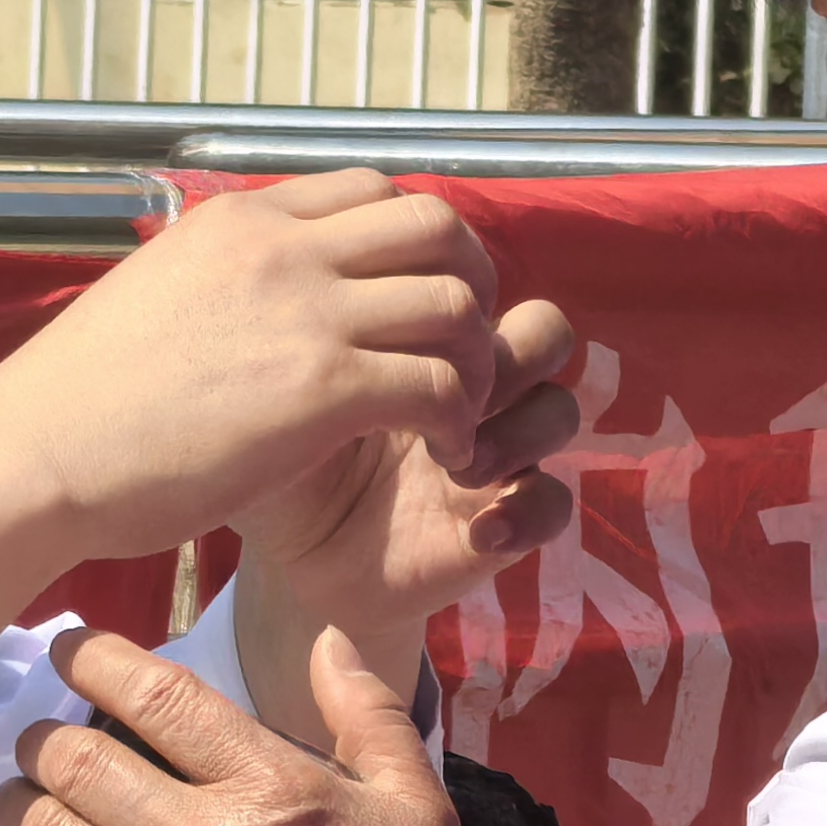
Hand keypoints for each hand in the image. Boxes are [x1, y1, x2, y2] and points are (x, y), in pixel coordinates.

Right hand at [0, 173, 524, 566]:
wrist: (38, 454)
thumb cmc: (84, 399)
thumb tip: (255, 286)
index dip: (419, 244)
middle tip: (458, 348)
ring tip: (458, 411)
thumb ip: (225, 274)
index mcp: (242, 219)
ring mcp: (306, 314)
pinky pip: (441, 384)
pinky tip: (443, 450)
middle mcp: (282, 249)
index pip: (374, 189)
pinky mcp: (322, 391)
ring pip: (455, 305)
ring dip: (476, 360)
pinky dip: (460, 418)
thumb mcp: (158, 289)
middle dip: (470, 283)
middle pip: (437, 225)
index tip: (415, 300)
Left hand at [0, 626, 465, 825]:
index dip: (94, 658)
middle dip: (43, 734)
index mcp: (266, 784)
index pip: (155, 696)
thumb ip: (367, 713)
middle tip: (44, 735)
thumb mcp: (415, 805)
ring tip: (26, 794)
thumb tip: (324, 638)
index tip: (70, 648)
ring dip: (20, 799)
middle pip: (74, 758)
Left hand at [229, 292, 578, 741]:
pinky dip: (529, 512)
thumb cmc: (272, 460)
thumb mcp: (266, 393)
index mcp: (422, 339)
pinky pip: (556, 503)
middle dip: (504, 349)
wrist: (286, 559)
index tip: (390, 328)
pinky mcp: (506, 517)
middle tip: (437, 384)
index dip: (460, 292)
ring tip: (456, 464)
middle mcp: (470, 384)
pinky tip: (479, 531)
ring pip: (560, 407)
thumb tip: (287, 266)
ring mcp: (495, 449)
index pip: (477, 279)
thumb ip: (292, 334)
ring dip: (519, 430)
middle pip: (543, 326)